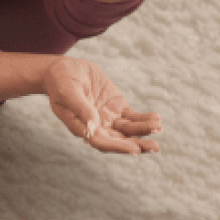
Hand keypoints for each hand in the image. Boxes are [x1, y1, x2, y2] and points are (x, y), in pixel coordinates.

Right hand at [42, 56, 161, 153]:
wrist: (65, 70)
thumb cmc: (60, 82)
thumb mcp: (67, 93)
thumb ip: (80, 109)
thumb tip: (91, 129)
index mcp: (83, 129)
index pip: (102, 143)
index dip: (118, 147)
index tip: (134, 150)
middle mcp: (98, 128)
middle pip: (119, 141)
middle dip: (137, 144)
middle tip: (154, 147)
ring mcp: (109, 118)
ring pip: (129, 130)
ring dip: (144, 131)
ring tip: (158, 128)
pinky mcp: (117, 107)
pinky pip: (133, 117)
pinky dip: (144, 119)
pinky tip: (156, 119)